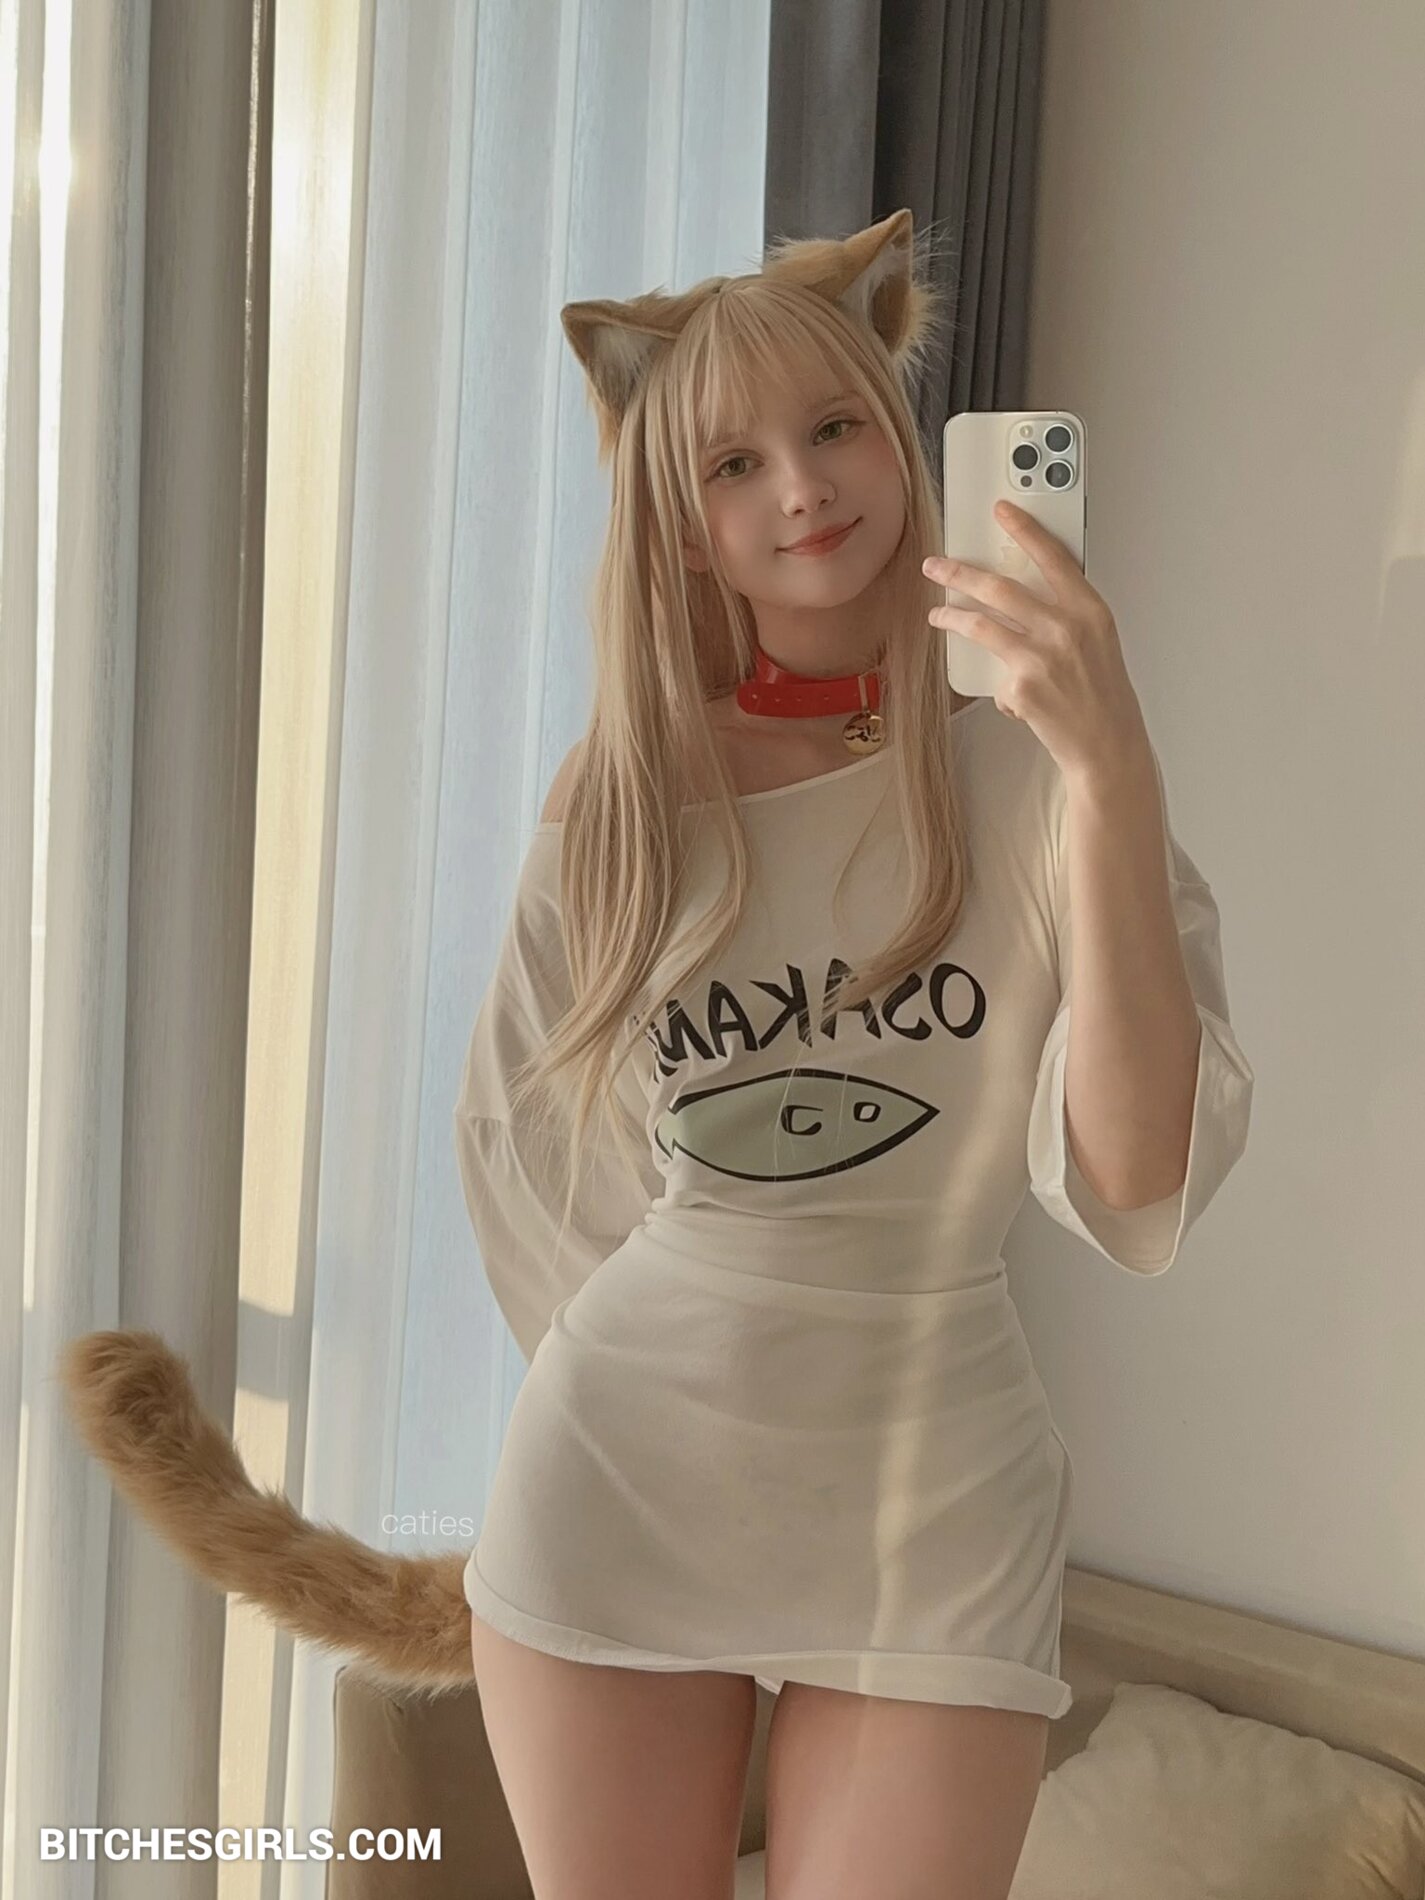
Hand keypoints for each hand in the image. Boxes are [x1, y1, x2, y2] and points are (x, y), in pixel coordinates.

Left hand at [922, 500, 1150, 786]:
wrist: (1107, 745)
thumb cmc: (1103, 695)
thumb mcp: (1097, 642)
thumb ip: (1066, 614)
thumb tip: (1023, 593)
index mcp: (1090, 611)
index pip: (1053, 557)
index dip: (1025, 529)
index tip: (1001, 510)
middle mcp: (1066, 629)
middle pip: (1000, 587)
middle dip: (960, 572)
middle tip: (936, 565)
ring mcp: (1041, 657)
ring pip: (980, 624)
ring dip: (951, 615)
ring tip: (937, 613)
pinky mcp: (1021, 687)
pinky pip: (995, 677)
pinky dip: (1000, 686)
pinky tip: (1016, 699)